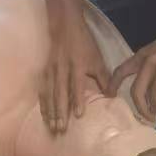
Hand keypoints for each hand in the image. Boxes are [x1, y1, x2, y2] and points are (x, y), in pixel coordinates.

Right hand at [40, 17, 110, 133]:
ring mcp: (51, 70)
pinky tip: (44, 114)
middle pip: (60, 93)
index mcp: (78, 65)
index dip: (77, 100)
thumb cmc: (84, 43)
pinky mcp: (45, 71)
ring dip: (50, 111)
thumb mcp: (97, 58)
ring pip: (50, 93)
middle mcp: (62, 69)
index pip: (77, 85)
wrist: (65, 26)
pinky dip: (43, 103)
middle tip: (61, 129)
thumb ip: (104, 78)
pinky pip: (43, 89)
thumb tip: (111, 97)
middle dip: (60, 112)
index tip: (78, 115)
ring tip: (52, 126)